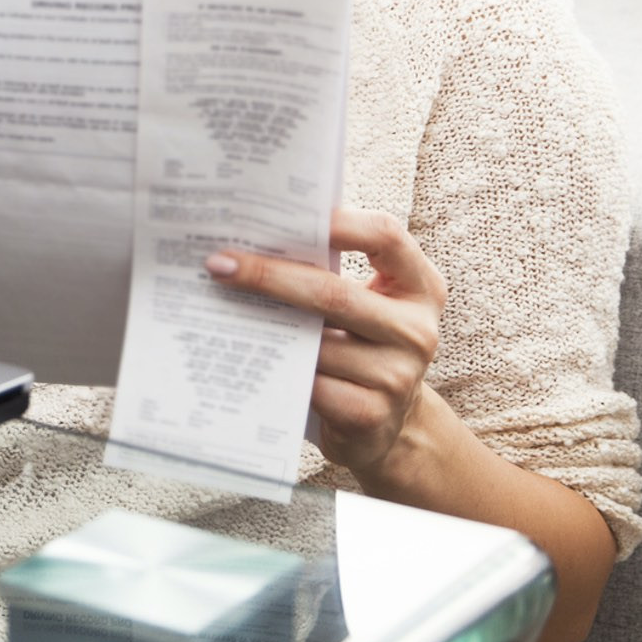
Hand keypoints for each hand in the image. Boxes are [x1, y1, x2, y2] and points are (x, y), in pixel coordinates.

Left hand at [204, 208, 446, 482]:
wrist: (391, 426)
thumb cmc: (363, 346)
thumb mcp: (368, 303)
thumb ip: (334, 271)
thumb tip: (258, 239)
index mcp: (420, 286)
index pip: (385, 236)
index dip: (340, 222)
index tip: (286, 215)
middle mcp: (417, 329)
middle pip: (334, 293)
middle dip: (269, 276)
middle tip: (221, 265)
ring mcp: (399, 376)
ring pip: (316, 344)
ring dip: (265, 326)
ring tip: (222, 308)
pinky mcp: (372, 416)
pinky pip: (312, 386)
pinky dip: (280, 370)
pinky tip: (251, 357)